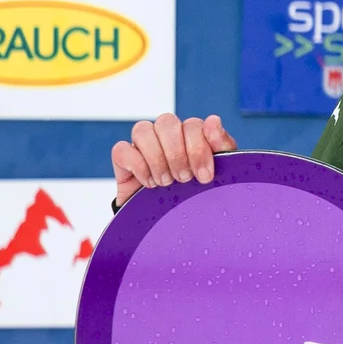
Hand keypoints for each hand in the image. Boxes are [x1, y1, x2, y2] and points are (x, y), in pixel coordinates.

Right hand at [111, 112, 235, 195]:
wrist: (174, 223)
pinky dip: (137, 166)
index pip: (192, 124)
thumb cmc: (199, 193)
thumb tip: (213, 120)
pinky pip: (121, 149)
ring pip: (142, 129)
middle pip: (166, 122)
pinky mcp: (123, 161)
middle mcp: (166, 136)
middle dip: (177, 153)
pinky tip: (149, 183)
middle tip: (184, 178)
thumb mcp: (219, 172)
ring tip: (166, 182)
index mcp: (191, 134)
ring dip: (156, 158)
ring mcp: (143, 146)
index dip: (198, 148)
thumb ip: (221, 144)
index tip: (204, 176)